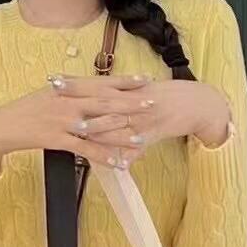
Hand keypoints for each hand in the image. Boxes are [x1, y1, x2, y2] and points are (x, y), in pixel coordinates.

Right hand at [0, 72, 164, 173]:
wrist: (1, 125)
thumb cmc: (25, 110)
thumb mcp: (48, 95)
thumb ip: (70, 91)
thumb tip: (90, 87)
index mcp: (67, 88)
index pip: (101, 82)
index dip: (124, 80)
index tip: (145, 79)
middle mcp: (67, 101)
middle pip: (104, 101)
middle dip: (130, 103)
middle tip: (152, 103)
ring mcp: (62, 121)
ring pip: (98, 126)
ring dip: (121, 133)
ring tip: (141, 138)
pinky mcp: (57, 139)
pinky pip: (84, 149)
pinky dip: (102, 156)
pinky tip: (117, 162)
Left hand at [57, 73, 230, 161]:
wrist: (193, 102)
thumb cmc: (160, 96)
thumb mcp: (135, 92)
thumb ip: (112, 95)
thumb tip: (89, 96)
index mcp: (124, 89)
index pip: (93, 85)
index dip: (74, 84)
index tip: (54, 82)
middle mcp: (130, 101)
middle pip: (99, 101)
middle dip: (77, 101)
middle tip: (55, 99)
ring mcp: (141, 118)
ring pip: (116, 125)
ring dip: (98, 129)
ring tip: (79, 132)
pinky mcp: (153, 133)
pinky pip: (137, 147)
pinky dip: (126, 155)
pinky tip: (115, 164)